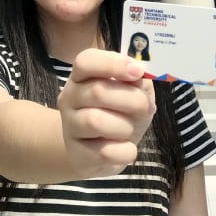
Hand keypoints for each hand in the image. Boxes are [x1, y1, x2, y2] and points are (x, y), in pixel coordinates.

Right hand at [57, 49, 155, 178]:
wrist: (102, 152)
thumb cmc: (120, 114)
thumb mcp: (133, 92)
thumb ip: (137, 80)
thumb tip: (138, 74)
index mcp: (82, 76)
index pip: (86, 61)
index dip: (113, 64)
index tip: (138, 72)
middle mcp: (70, 97)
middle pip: (97, 91)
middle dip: (132, 100)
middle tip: (146, 108)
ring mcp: (69, 126)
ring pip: (95, 121)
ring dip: (125, 126)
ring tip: (130, 130)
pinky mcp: (76, 154)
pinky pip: (104, 152)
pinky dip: (125, 151)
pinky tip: (127, 149)